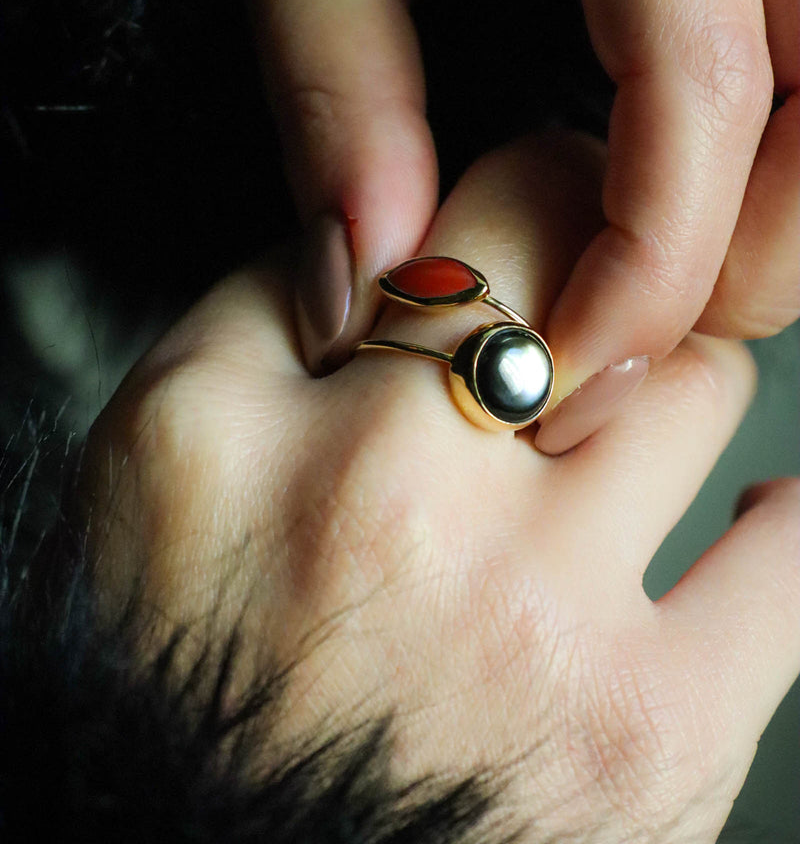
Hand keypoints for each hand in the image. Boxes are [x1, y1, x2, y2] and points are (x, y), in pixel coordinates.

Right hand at [82, 132, 799, 840]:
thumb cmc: (179, 674)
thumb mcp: (150, 466)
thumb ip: (257, 317)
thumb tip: (388, 241)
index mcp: (245, 434)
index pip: (420, 220)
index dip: (492, 207)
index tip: (514, 227)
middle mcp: (390, 506)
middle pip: (573, 259)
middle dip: (585, 254)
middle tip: (577, 292)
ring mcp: (535, 619)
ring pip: (694, 377)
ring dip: (662, 383)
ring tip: (616, 430)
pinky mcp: (648, 739)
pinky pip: (791, 563)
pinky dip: (779, 520)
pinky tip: (746, 515)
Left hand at [231, 0, 798, 452]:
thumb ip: (338, 105)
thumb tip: (368, 292)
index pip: (702, 77)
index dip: (650, 264)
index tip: (567, 366)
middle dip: (755, 256)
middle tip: (632, 325)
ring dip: (789, 215)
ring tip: (668, 270)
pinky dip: (788, 154)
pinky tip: (699, 185)